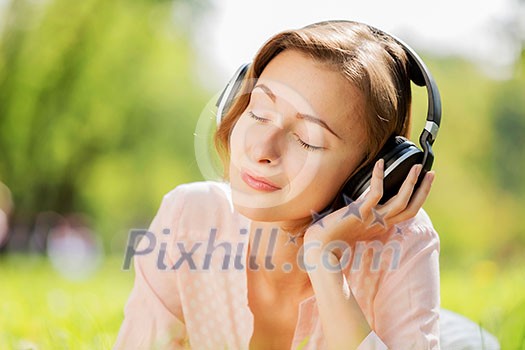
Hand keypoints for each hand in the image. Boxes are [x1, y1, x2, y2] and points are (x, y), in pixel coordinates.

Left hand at [303, 159, 434, 256]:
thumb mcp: (354, 224)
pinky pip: (375, 193)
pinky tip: (380, 164)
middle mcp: (380, 224)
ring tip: (415, 167)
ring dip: (410, 183)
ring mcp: (371, 219)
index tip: (424, 184)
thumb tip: (366, 198)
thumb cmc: (331, 235)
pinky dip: (379, 177)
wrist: (319, 246)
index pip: (407, 214)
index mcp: (381, 227)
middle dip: (424, 190)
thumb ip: (364, 214)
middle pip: (411, 208)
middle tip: (431, 173)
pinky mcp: (360, 212)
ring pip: (400, 201)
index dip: (419, 199)